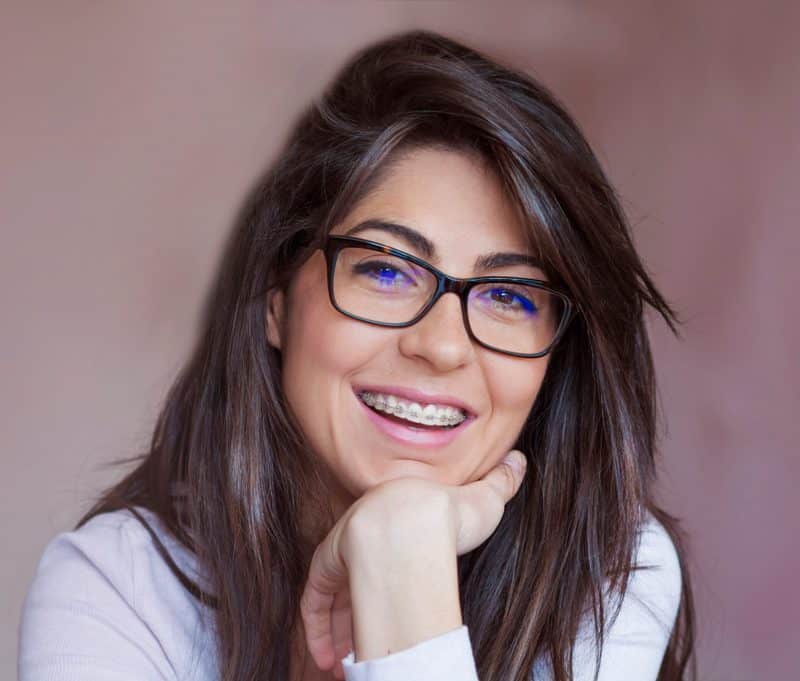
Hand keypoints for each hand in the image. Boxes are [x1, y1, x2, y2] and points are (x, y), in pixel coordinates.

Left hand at [299, 449, 527, 678]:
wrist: (419, 519)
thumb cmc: (452, 513)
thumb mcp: (484, 499)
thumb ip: (500, 482)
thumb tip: (521, 458)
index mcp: (395, 510)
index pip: (386, 543)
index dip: (388, 575)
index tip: (394, 603)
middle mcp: (364, 528)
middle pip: (358, 573)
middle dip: (360, 610)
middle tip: (367, 642)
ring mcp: (343, 547)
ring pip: (334, 594)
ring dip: (338, 631)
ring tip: (346, 664)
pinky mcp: (328, 566)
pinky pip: (314, 603)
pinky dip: (318, 632)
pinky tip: (329, 659)